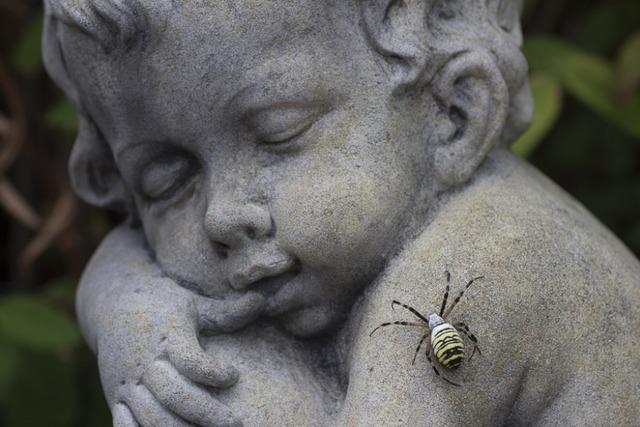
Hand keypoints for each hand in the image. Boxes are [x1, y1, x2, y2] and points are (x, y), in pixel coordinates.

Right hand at [100, 279, 264, 426]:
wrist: (112, 303)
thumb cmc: (163, 303)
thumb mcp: (194, 303)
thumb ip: (227, 312)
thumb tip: (262, 301)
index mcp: (168, 336)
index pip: (191, 361)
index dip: (214, 373)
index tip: (235, 376)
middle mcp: (145, 361)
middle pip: (175, 395)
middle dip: (207, 414)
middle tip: (236, 425)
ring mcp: (128, 382)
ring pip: (152, 417)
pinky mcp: (115, 396)